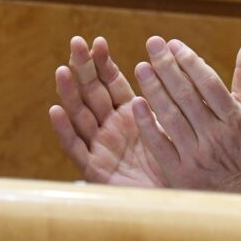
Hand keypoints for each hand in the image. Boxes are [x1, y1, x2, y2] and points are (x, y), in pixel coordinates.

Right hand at [49, 36, 166, 185]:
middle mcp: (110, 126)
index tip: (98, 41)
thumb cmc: (177, 161)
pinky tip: (56, 111)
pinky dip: (65, 130)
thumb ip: (175, 97)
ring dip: (70, 92)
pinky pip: (76, 148)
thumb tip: (183, 64)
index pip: (112, 82)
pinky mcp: (95, 169)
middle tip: (75, 43)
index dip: (103, 62)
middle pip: (92, 92)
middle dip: (83, 67)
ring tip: (62, 70)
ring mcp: (100, 146)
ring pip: (80, 115)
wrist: (175, 199)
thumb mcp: (175, 124)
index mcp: (129, 113)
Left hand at [131, 34, 240, 192]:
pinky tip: (136, 104)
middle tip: (152, 45)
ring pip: (171, 117)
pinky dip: (148, 124)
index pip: (209, 83)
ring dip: (154, 90)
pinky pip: (160, 145)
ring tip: (140, 68)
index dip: (190, 61)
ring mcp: (197, 155)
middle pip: (187, 96)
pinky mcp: (180, 173)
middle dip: (167, 68)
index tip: (173, 43)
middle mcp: (216, 135)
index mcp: (234, 118)